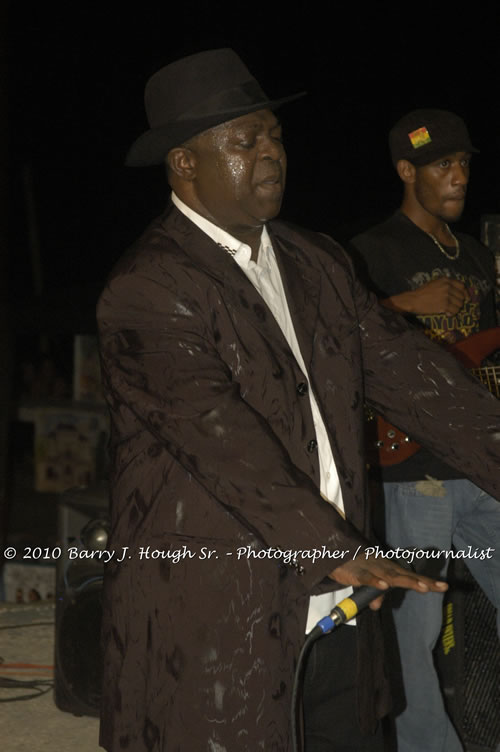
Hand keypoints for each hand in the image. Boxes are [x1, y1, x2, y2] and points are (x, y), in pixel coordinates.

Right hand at [328, 554, 447, 610]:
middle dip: (422, 582)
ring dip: (406, 581)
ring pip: (391, 576)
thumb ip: (374, 594)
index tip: (445, 586)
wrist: (332, 553)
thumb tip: (377, 606)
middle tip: (441, 586)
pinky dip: (376, 581)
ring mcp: (372, 569)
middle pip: (406, 576)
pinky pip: (367, 577)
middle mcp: (384, 567)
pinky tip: (384, 585)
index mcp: (388, 569)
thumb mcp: (366, 582)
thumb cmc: (352, 566)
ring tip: (422, 587)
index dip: (427, 581)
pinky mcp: (357, 572)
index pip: (410, 576)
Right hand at [383, 278, 467, 316]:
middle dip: (459, 302)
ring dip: (455, 309)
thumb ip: (445, 285)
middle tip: (453, 306)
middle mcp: (447, 287)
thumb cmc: (422, 292)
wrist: (413, 299)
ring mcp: (446, 296)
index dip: (465, 293)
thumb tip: (456, 292)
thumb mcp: (434, 283)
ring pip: (459, 304)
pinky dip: (452, 313)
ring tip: (449, 310)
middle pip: (461, 296)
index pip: (462, 286)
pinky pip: (454, 311)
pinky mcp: (444, 305)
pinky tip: (447, 313)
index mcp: (446, 280)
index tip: (466, 298)